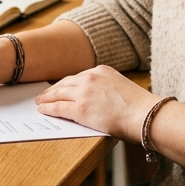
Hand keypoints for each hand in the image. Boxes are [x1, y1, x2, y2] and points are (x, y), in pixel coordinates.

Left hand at [34, 65, 159, 139]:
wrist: (144, 115)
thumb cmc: (139, 107)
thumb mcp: (121, 87)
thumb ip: (107, 88)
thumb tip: (100, 99)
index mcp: (101, 70)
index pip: (78, 77)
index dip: (67, 84)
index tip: (60, 87)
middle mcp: (90, 78)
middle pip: (65, 83)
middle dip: (54, 89)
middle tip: (44, 94)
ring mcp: (83, 93)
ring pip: (58, 94)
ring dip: (47, 98)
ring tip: (40, 102)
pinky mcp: (79, 109)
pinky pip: (58, 107)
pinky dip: (48, 108)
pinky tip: (42, 110)